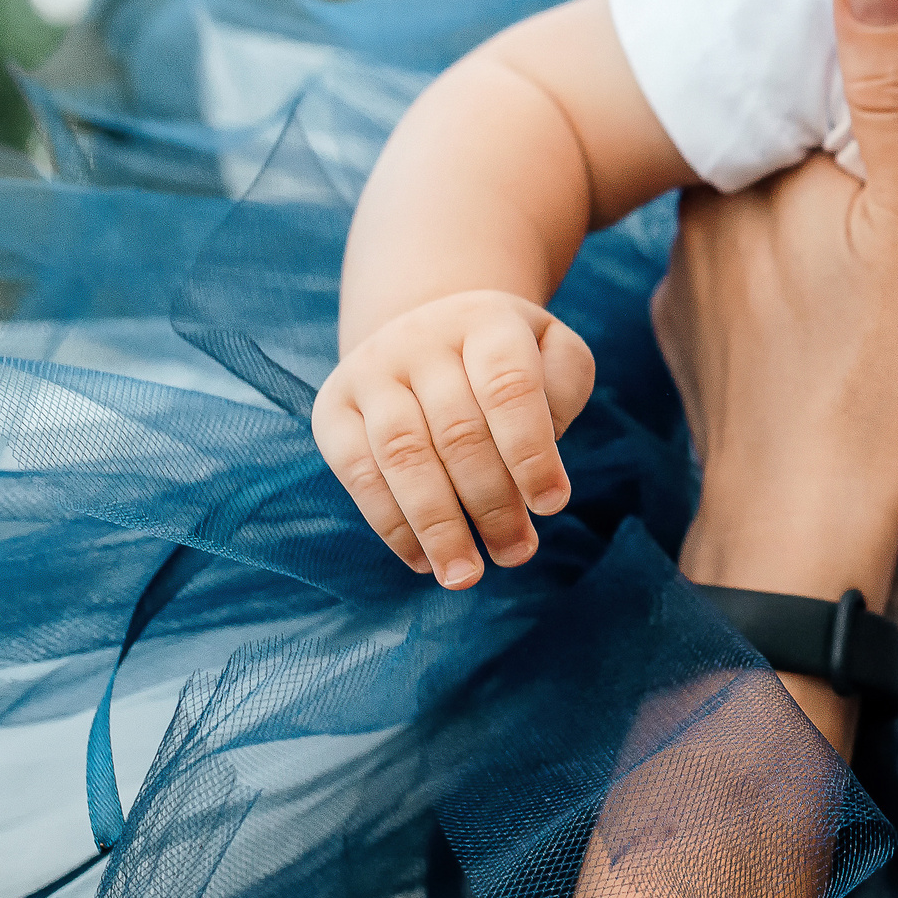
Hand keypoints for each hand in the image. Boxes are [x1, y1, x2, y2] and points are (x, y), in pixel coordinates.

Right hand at [311, 289, 593, 586]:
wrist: (428, 329)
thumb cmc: (508, 358)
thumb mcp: (552, 351)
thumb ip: (564, 388)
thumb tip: (541, 458)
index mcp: (484, 322)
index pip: (508, 388)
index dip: (531, 452)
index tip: (553, 506)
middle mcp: (420, 340)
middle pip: (458, 433)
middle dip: (492, 503)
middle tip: (518, 554)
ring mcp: (371, 372)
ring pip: (403, 457)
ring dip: (437, 526)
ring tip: (466, 576)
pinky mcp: (334, 409)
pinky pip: (358, 474)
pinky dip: (392, 525)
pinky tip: (423, 561)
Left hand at [652, 0, 897, 606]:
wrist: (808, 537)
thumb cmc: (889, 382)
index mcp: (756, 168)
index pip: (805, 82)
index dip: (865, 80)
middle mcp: (701, 217)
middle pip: (780, 148)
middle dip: (831, 154)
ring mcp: (690, 291)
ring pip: (757, 221)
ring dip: (804, 226)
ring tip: (868, 259)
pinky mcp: (697, 356)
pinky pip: (742, 292)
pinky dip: (783, 296)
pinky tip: (827, 325)